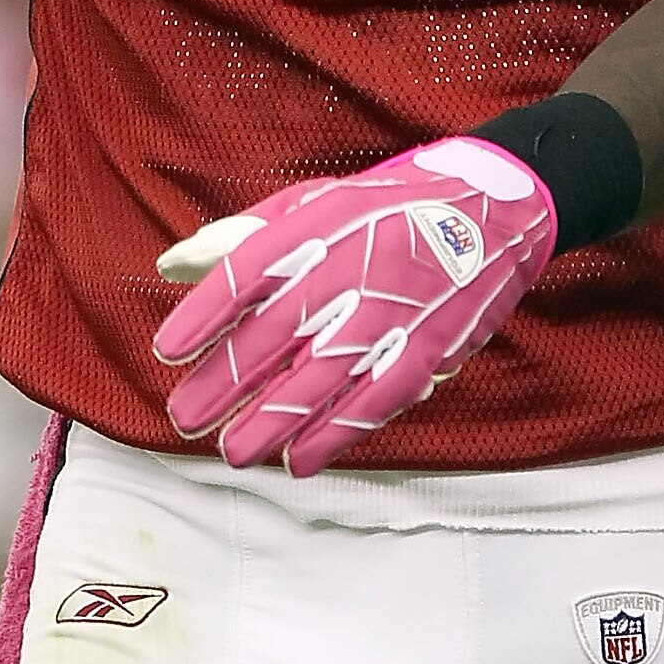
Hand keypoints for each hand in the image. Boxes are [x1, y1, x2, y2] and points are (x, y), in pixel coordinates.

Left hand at [152, 136, 558, 476]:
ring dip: (271, 420)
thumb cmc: (390, 204)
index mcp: (320, 225)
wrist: (496, 205)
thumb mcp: (317, 201)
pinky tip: (299, 462)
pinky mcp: (430, 347)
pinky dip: (335, 433)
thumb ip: (243, 236)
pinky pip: (375, 399)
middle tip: (184, 418)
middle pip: (275, 333)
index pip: (247, 271)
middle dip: (224, 381)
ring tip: (231, 452)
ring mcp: (393, 311)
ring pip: (320, 377)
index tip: (167, 351)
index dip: (205, 313)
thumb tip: (171, 264)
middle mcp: (353, 267)